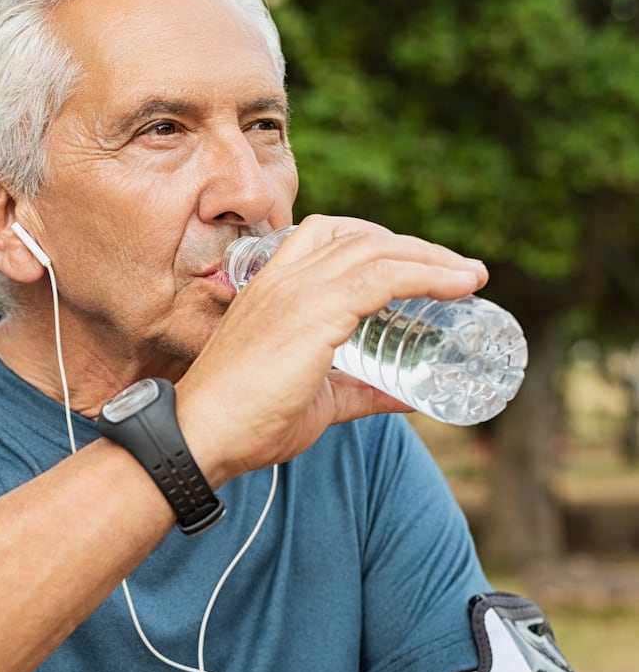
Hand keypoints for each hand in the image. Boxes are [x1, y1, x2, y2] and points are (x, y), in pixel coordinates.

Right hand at [176, 214, 487, 482]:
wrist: (201, 435)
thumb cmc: (246, 421)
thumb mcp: (316, 400)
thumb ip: (360, 392)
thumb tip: (410, 397)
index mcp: (273, 287)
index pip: (329, 236)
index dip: (379, 242)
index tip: (419, 264)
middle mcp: (285, 278)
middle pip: (361, 236)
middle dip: (415, 247)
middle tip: (458, 272)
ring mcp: (297, 291)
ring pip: (377, 250)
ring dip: (431, 257)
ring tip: (470, 276)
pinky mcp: (313, 313)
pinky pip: (382, 278)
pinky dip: (426, 275)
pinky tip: (459, 285)